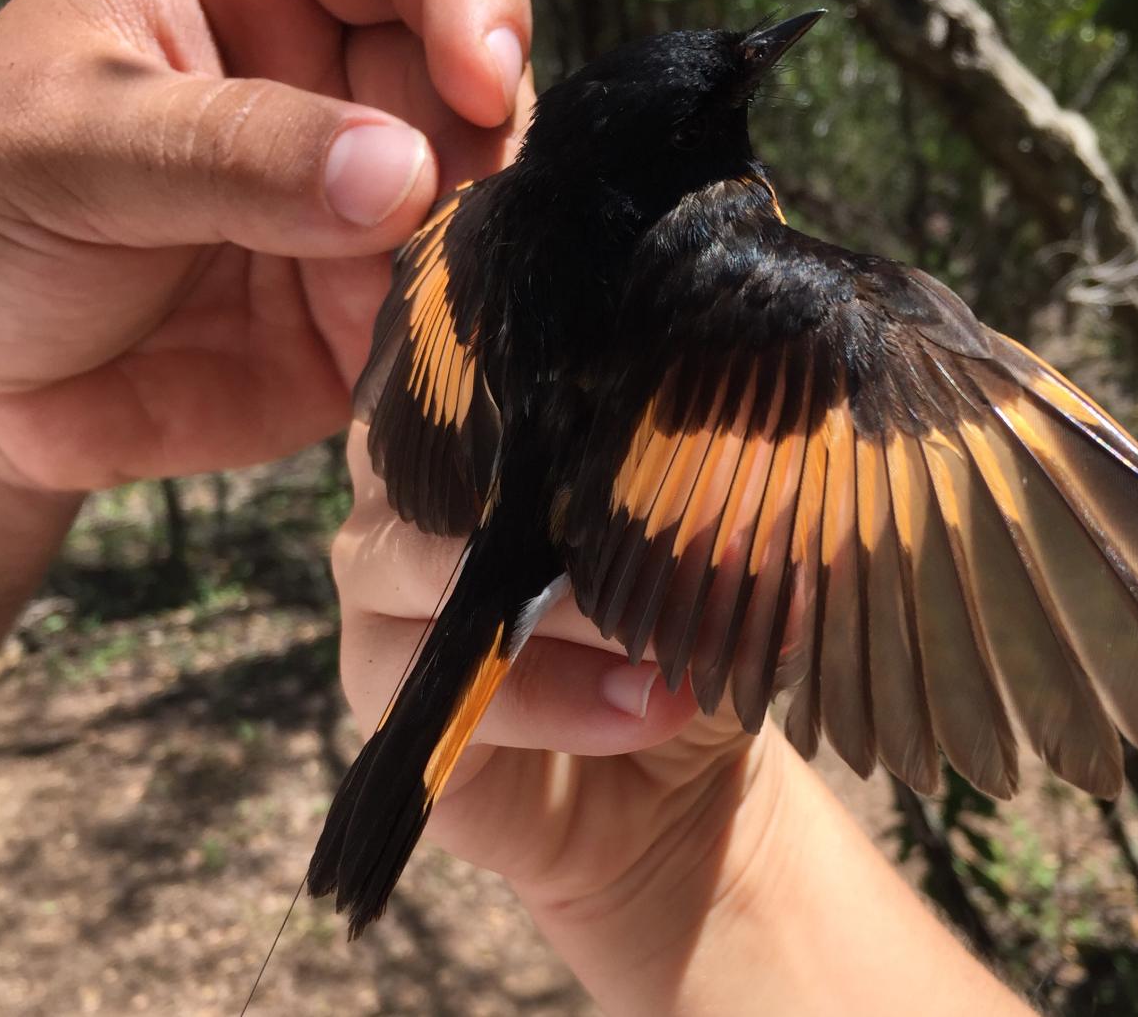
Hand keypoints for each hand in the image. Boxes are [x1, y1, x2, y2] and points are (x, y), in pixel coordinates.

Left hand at [0, 0, 531, 492]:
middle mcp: (332, 81)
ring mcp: (364, 201)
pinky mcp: (375, 306)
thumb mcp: (73, 147)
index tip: (480, 81)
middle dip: (475, 143)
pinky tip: (415, 351)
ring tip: (414, 293)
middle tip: (437, 218)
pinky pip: (452, 310)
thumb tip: (401, 173)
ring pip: (484, 197)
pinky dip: (457, 330)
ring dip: (475, 245)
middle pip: (469, 73)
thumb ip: (231, 150)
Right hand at [334, 421, 1029, 1015]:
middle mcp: (412, 502)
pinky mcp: (387, 698)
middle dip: (552, 504)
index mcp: (480, 437)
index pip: (468, 373)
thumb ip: (730, 509)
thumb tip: (754, 492)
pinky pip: (446, 686)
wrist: (674, 764)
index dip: (537, 390)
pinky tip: (645, 706)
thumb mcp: (723, 556)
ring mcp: (383, 601)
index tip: (627, 416)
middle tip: (651, 541)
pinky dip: (559, 700)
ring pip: (429, 572)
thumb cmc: (683, 625)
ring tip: (668, 649)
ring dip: (567, 608)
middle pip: (432, 466)